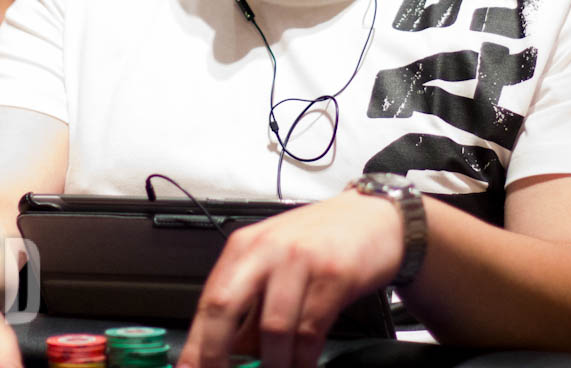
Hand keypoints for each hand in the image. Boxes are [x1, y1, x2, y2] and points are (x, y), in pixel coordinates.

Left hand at [177, 191, 403, 367]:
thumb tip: (229, 354)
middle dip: (216, 353)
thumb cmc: (321, 241)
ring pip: (273, 327)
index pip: (209, 299)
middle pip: (225, 306)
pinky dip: (303, 359)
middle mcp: (267, 249)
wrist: (373, 217)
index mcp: (245, 246)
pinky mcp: (334, 275)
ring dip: (272, 365)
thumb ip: (253, 307)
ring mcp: (299, 260)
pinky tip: (301, 366)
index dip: (196, 342)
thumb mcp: (277, 264)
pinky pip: (310, 330)